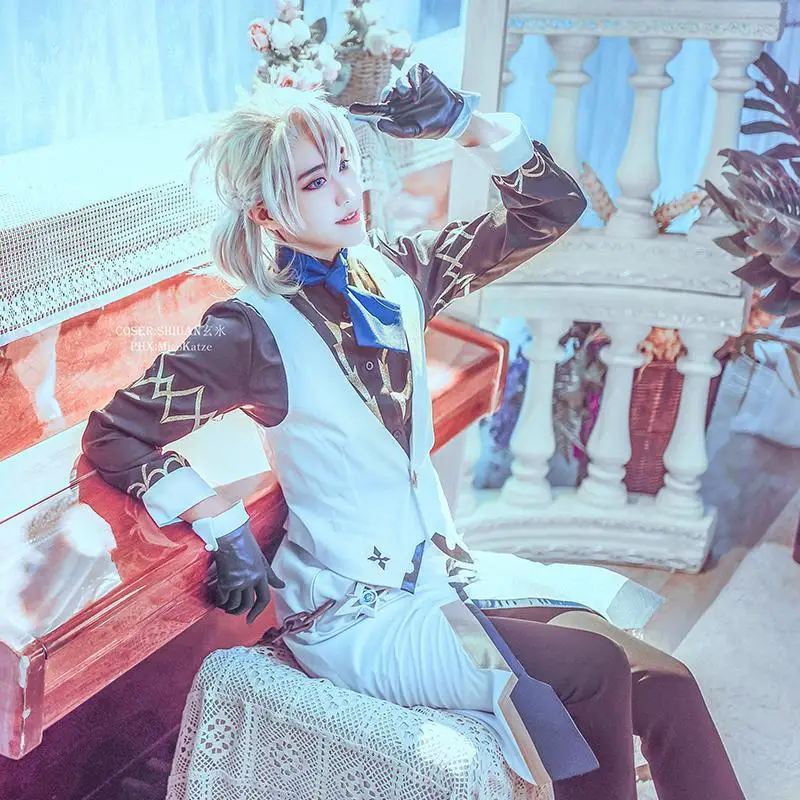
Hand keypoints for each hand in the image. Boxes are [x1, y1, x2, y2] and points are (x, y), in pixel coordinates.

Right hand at [212, 521, 284, 623]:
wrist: (230, 535)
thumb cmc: (245, 543)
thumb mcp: (262, 559)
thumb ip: (270, 575)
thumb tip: (282, 585)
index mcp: (261, 574)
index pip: (264, 598)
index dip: (258, 611)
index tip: (251, 619)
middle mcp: (251, 580)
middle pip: (248, 604)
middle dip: (240, 612)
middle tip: (234, 613)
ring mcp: (238, 581)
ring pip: (235, 604)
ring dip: (229, 609)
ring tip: (226, 606)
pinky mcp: (225, 581)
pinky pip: (223, 598)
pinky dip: (220, 602)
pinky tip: (218, 599)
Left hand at [349, 63, 463, 139]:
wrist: (451, 117)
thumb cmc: (430, 126)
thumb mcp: (413, 131)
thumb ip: (396, 130)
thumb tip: (379, 124)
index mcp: (395, 111)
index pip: (376, 109)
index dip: (364, 109)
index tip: (351, 109)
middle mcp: (401, 97)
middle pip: (387, 91)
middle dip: (386, 94)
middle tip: (388, 99)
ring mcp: (411, 84)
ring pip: (399, 80)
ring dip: (402, 88)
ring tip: (411, 98)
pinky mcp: (423, 74)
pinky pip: (413, 70)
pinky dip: (413, 79)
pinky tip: (417, 90)